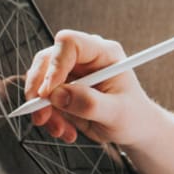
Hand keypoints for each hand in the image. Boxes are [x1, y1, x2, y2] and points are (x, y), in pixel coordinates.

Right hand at [24, 30, 156, 145]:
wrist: (134, 129)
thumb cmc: (133, 116)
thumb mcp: (116, 113)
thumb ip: (89, 103)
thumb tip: (58, 95)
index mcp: (104, 53)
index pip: (70, 43)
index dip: (54, 65)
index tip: (49, 93)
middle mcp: (85, 58)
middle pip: (46, 59)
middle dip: (40, 91)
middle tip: (42, 117)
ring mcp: (72, 72)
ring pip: (39, 81)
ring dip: (43, 109)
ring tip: (61, 130)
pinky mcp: (63, 88)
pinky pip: (42, 98)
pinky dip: (47, 116)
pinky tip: (65, 130)